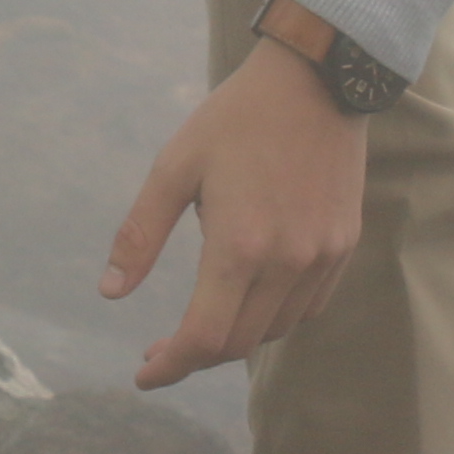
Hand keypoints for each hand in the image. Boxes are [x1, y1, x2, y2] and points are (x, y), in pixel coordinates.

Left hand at [97, 40, 373, 390]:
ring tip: (200, 324)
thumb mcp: (174, 167)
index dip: (170, 366)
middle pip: (237, 343)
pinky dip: (273, 318)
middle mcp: (287, 261)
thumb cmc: (236, 118)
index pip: (203, 337)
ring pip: (274, 330)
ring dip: (234, 339)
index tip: (144, 375)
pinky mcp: (342, 244)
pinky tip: (248, 302)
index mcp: (240, 245)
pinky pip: (307, 307)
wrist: (318, 79)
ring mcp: (321, 256)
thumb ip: (140, 234)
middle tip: (160, 350)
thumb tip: (110, 292)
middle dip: (194, 356)